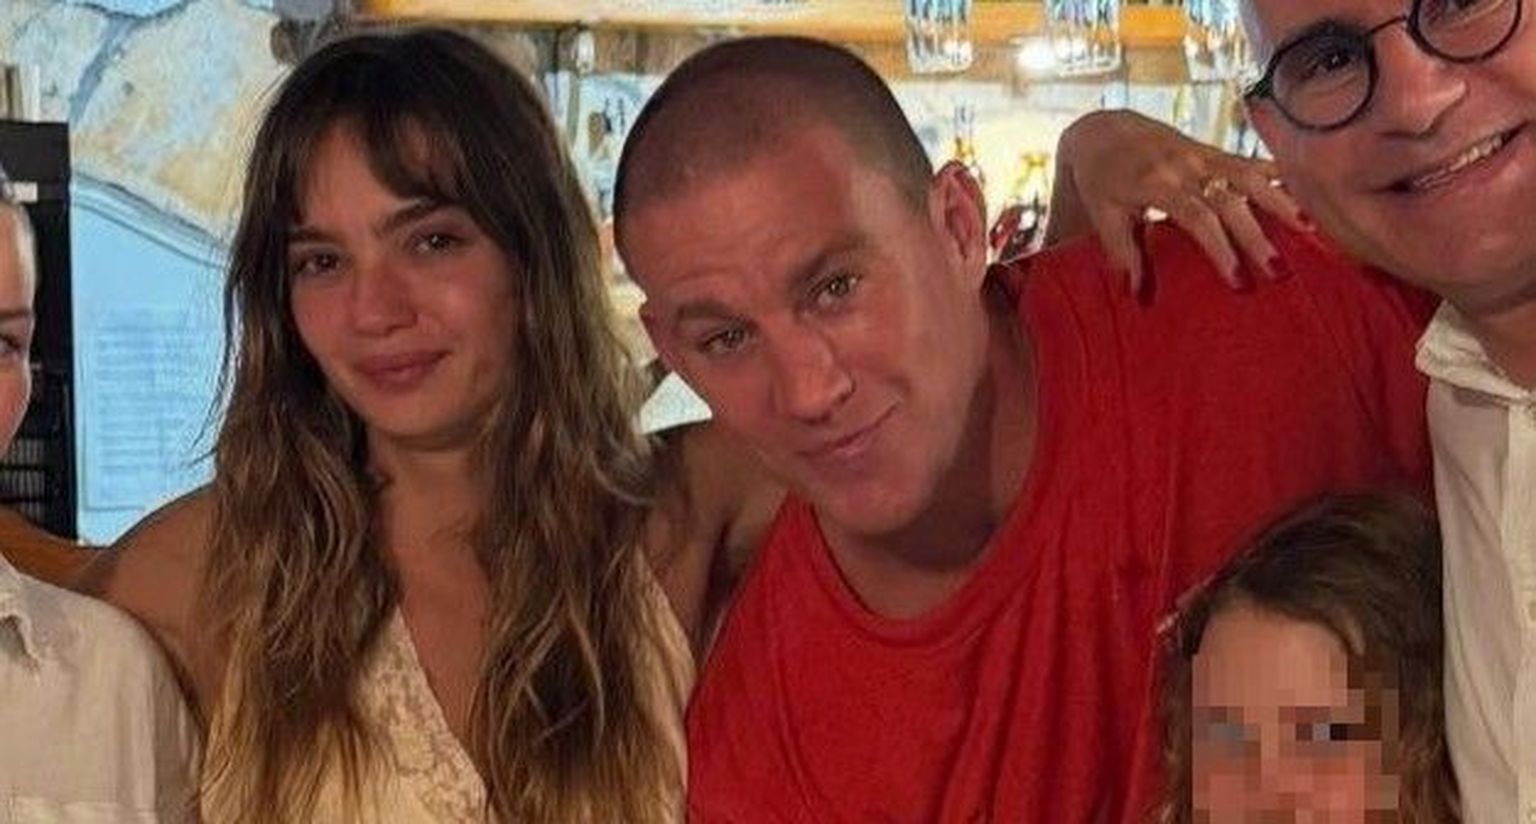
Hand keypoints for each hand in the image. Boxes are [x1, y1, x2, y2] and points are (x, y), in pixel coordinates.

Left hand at [1050, 109, 1308, 294]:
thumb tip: (1133, 292)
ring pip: (1249, 175)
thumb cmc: (1102, 180)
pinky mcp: (1214, 151)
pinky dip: (1277, 175)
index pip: (1196, 217)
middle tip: (1279, 270)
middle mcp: (1186, 166)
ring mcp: (1204, 155)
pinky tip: (1306, 194)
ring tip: (1310, 228)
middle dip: (1256, 236)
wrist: (1104, 131)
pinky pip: (1250, 161)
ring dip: (1280, 201)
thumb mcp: (1103, 214)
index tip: (1238, 281)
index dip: (1219, 248)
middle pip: (1230, 200)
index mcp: (1157, 183)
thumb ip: (1120, 251)